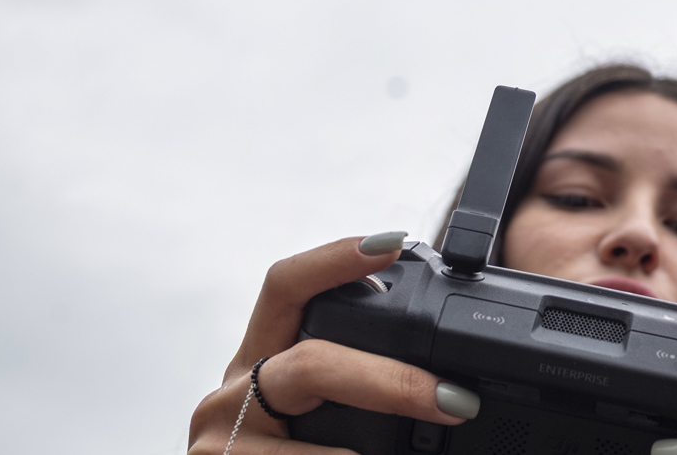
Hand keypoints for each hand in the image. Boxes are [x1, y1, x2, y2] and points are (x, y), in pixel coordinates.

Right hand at [186, 233, 479, 454]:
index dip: (336, 259)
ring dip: (373, 451)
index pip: (286, 287)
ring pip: (322, 442)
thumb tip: (454, 386)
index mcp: (259, 361)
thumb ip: (358, 385)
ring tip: (426, 448)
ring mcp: (221, 440)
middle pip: (313, 363)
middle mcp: (231, 393)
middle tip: (455, 401)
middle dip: (392, 381)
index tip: (392, 241)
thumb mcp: (315, 414)